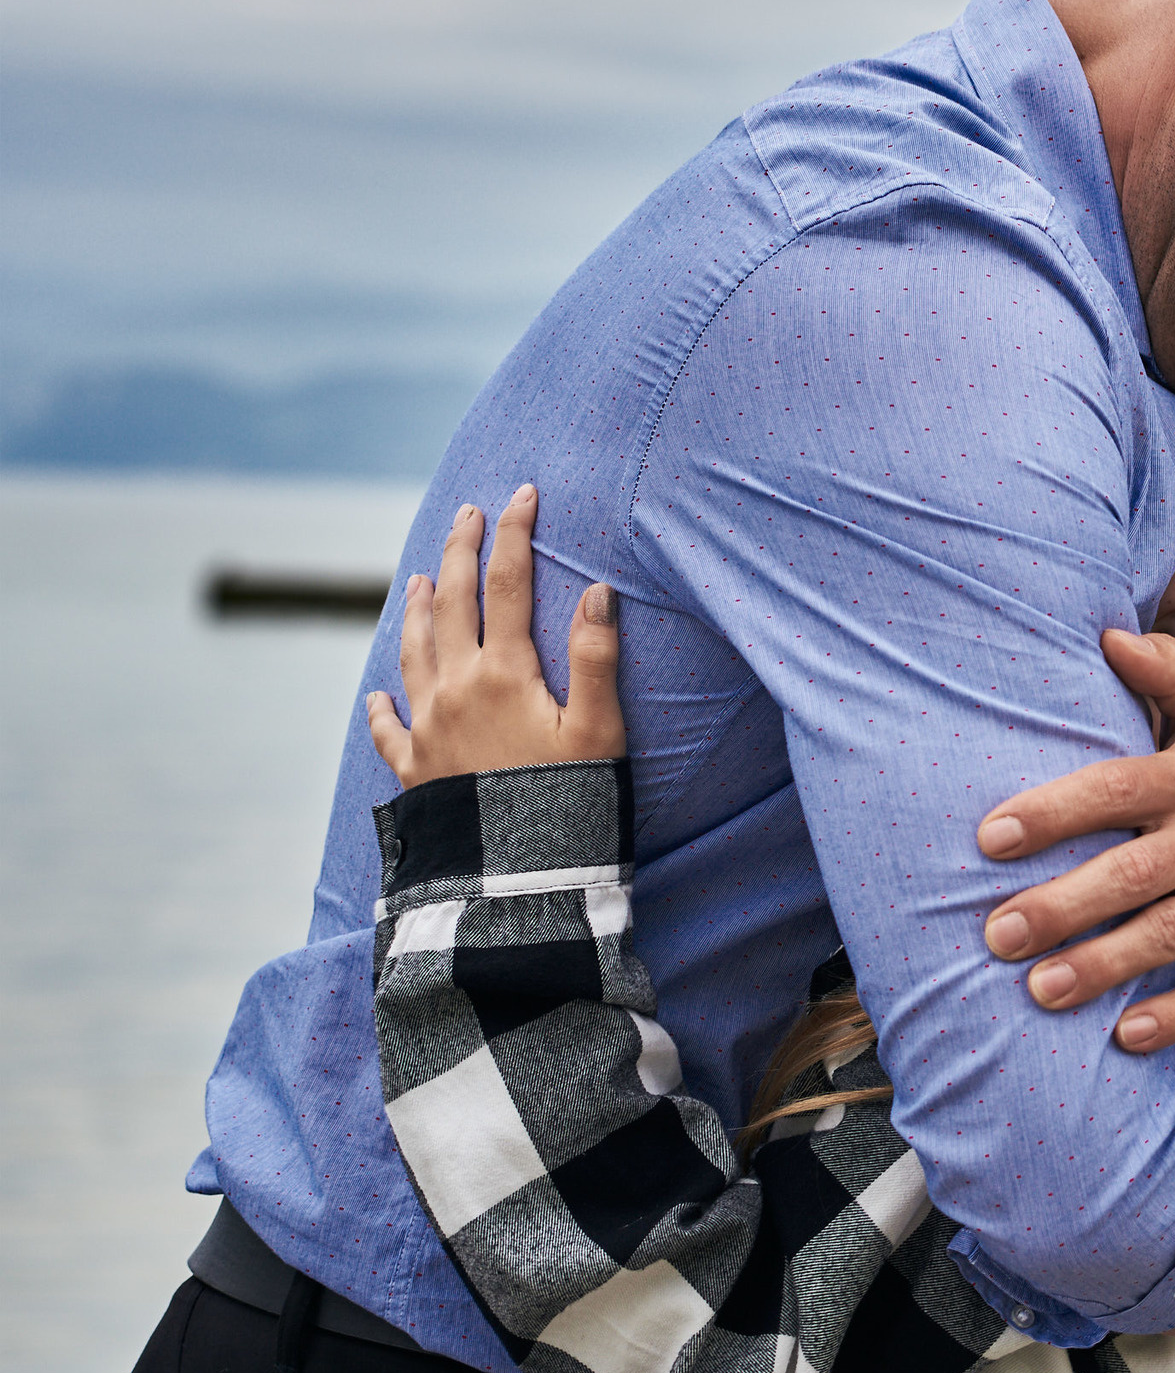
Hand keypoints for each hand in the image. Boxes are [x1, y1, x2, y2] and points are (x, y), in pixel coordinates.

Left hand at [366, 485, 625, 788]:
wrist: (516, 877)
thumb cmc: (571, 803)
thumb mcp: (600, 731)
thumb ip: (597, 657)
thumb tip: (596, 589)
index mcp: (504, 673)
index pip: (508, 585)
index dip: (516, 534)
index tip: (521, 495)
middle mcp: (456, 690)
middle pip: (452, 604)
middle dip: (461, 552)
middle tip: (466, 515)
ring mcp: (429, 728)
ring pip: (412, 652)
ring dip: (416, 610)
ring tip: (420, 581)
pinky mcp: (415, 770)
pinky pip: (389, 729)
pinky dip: (380, 706)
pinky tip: (376, 696)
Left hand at [976, 630, 1174, 1052]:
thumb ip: (1166, 670)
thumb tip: (1104, 637)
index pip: (1119, 789)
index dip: (1056, 812)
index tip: (992, 836)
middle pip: (1134, 873)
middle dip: (1063, 906)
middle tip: (997, 933)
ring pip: (1169, 936)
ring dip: (1104, 967)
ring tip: (1040, 989)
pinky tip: (1125, 1035)